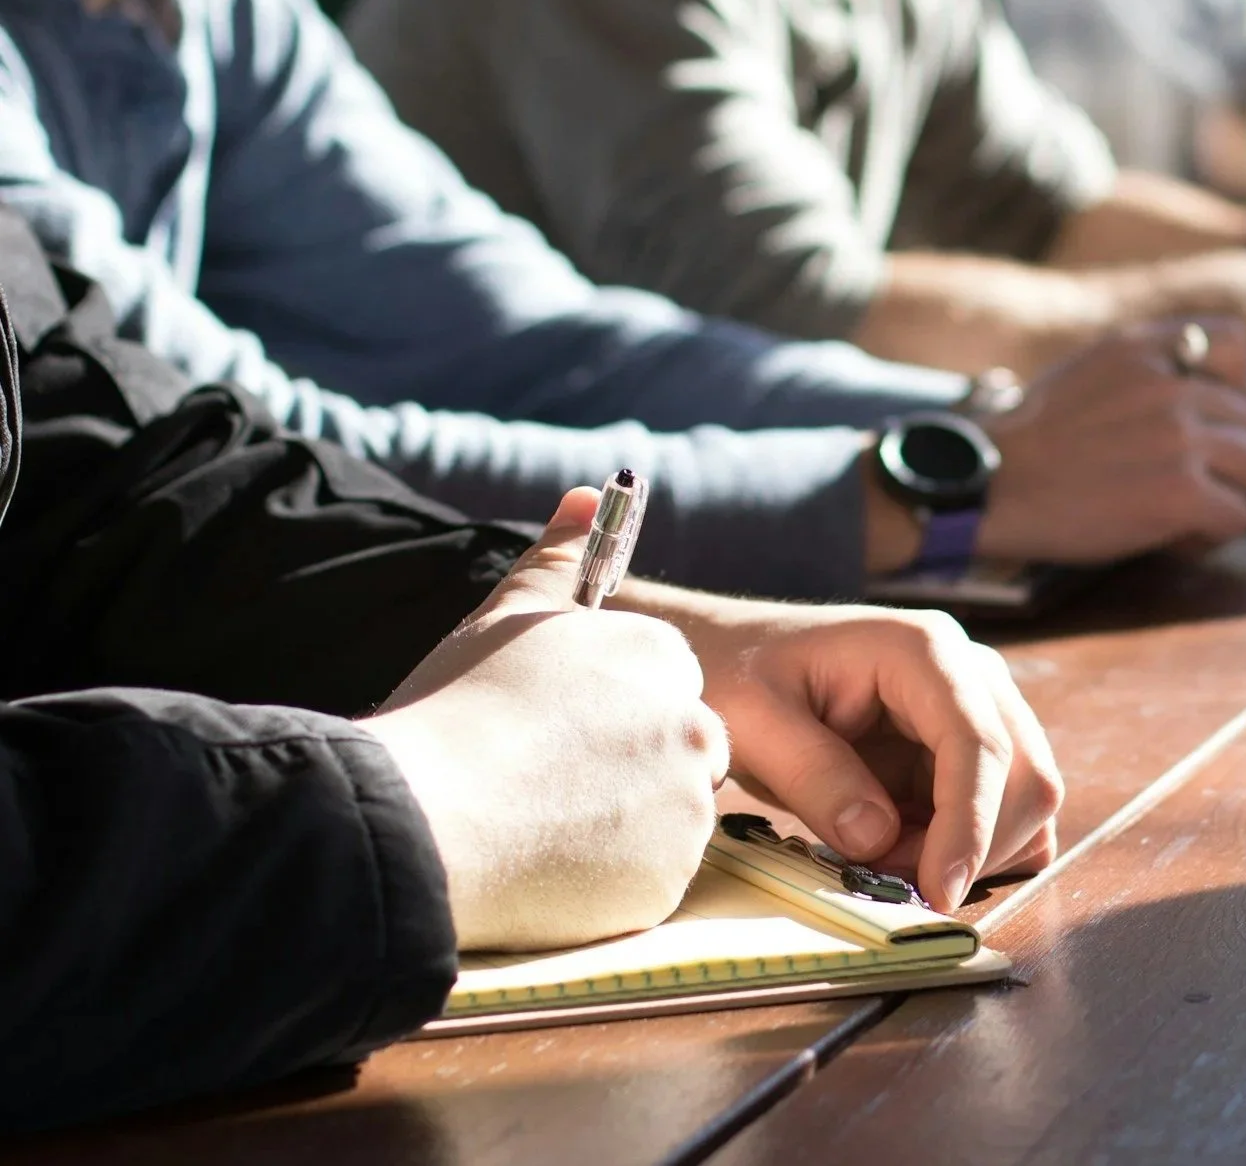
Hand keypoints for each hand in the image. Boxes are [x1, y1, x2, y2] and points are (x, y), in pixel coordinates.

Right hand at [359, 490, 727, 950]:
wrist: (423, 819)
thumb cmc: (456, 710)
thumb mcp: (506, 617)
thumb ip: (558, 558)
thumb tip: (587, 495)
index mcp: (660, 657)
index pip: (663, 684)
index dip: (606, 713)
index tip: (556, 732)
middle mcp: (693, 726)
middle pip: (678, 751)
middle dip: (626, 769)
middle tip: (545, 784)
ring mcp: (687, 808)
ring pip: (666, 818)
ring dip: (619, 825)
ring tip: (535, 824)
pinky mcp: (669, 881)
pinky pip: (648, 880)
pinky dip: (608, 880)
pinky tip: (545, 867)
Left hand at [656, 602, 1063, 912]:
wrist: (737, 656)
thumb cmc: (740, 674)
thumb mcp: (754, 721)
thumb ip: (815, 776)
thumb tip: (878, 839)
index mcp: (922, 650)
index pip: (978, 742)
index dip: (969, 824)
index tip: (939, 892)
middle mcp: (970, 673)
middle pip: (1025, 774)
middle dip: (972, 846)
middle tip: (889, 879)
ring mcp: (978, 709)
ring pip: (1026, 800)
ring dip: (972, 852)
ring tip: (886, 858)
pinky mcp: (969, 749)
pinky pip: (1006, 812)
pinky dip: (973, 849)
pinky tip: (909, 852)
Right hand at [973, 318, 1245, 562]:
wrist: (990, 486)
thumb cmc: (1035, 439)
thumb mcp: (1089, 367)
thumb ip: (1147, 365)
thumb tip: (1208, 385)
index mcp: (1145, 347)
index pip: (1234, 342)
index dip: (1232, 382)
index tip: (1205, 415)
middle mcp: (1170, 384)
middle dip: (1230, 451)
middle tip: (1193, 480)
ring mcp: (1179, 437)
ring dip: (1229, 492)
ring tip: (1186, 510)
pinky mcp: (1180, 493)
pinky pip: (1238, 515)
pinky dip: (1212, 533)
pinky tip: (1176, 536)